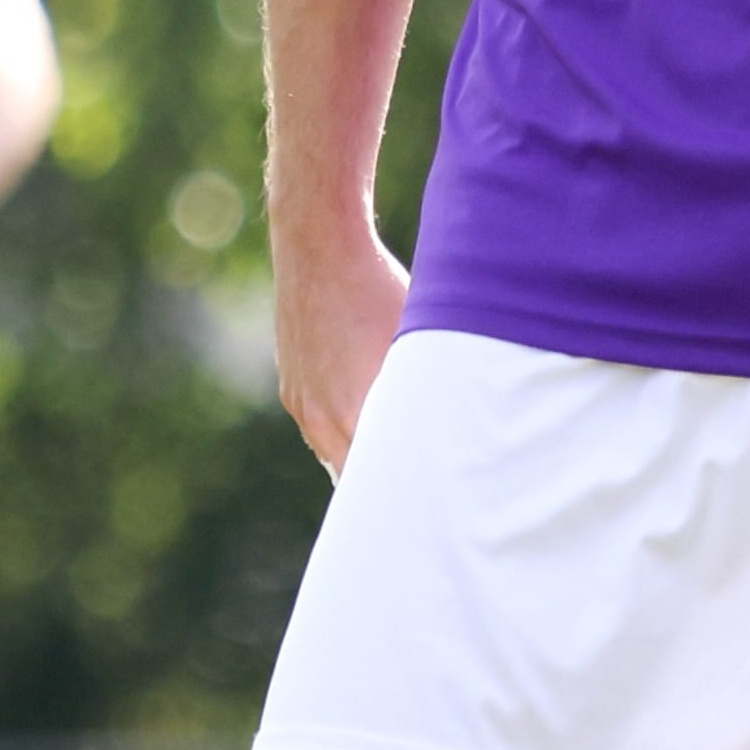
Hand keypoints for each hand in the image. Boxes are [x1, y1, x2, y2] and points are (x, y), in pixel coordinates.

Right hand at [270, 217, 411, 476]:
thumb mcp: (415, 343)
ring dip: (361, 458)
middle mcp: (323, 420)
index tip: (435, 500)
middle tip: (423, 493)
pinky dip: (343, 430)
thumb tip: (456, 426)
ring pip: (335, 455)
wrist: (319, 249)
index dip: (408, 493)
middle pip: (356, 479)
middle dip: (385, 486)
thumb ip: (428, 394)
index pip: (380, 483)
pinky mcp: (292, 390)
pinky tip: (367, 415)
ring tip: (397, 459)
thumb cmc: (378, 290)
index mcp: (355, 415)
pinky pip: (320, 428)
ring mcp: (303, 406)